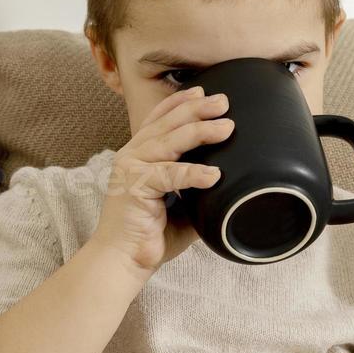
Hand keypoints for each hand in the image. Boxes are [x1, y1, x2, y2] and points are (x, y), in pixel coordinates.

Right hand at [88, 85, 233, 275]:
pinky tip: (214, 174)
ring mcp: (131, 169)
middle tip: (224, 102)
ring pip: (170, 142)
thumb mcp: (180, 207)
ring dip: (200, 132)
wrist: (122, 260)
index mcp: (139, 156)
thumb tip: (231, 188)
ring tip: (227, 127)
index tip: (202, 91)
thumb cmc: (149, 235)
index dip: (179, 103)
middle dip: (197, 109)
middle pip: (167, 123)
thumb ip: (198, 192)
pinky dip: (193, 173)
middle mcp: (132, 156)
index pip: (158, 119)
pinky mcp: (135, 187)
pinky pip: (169, 175)